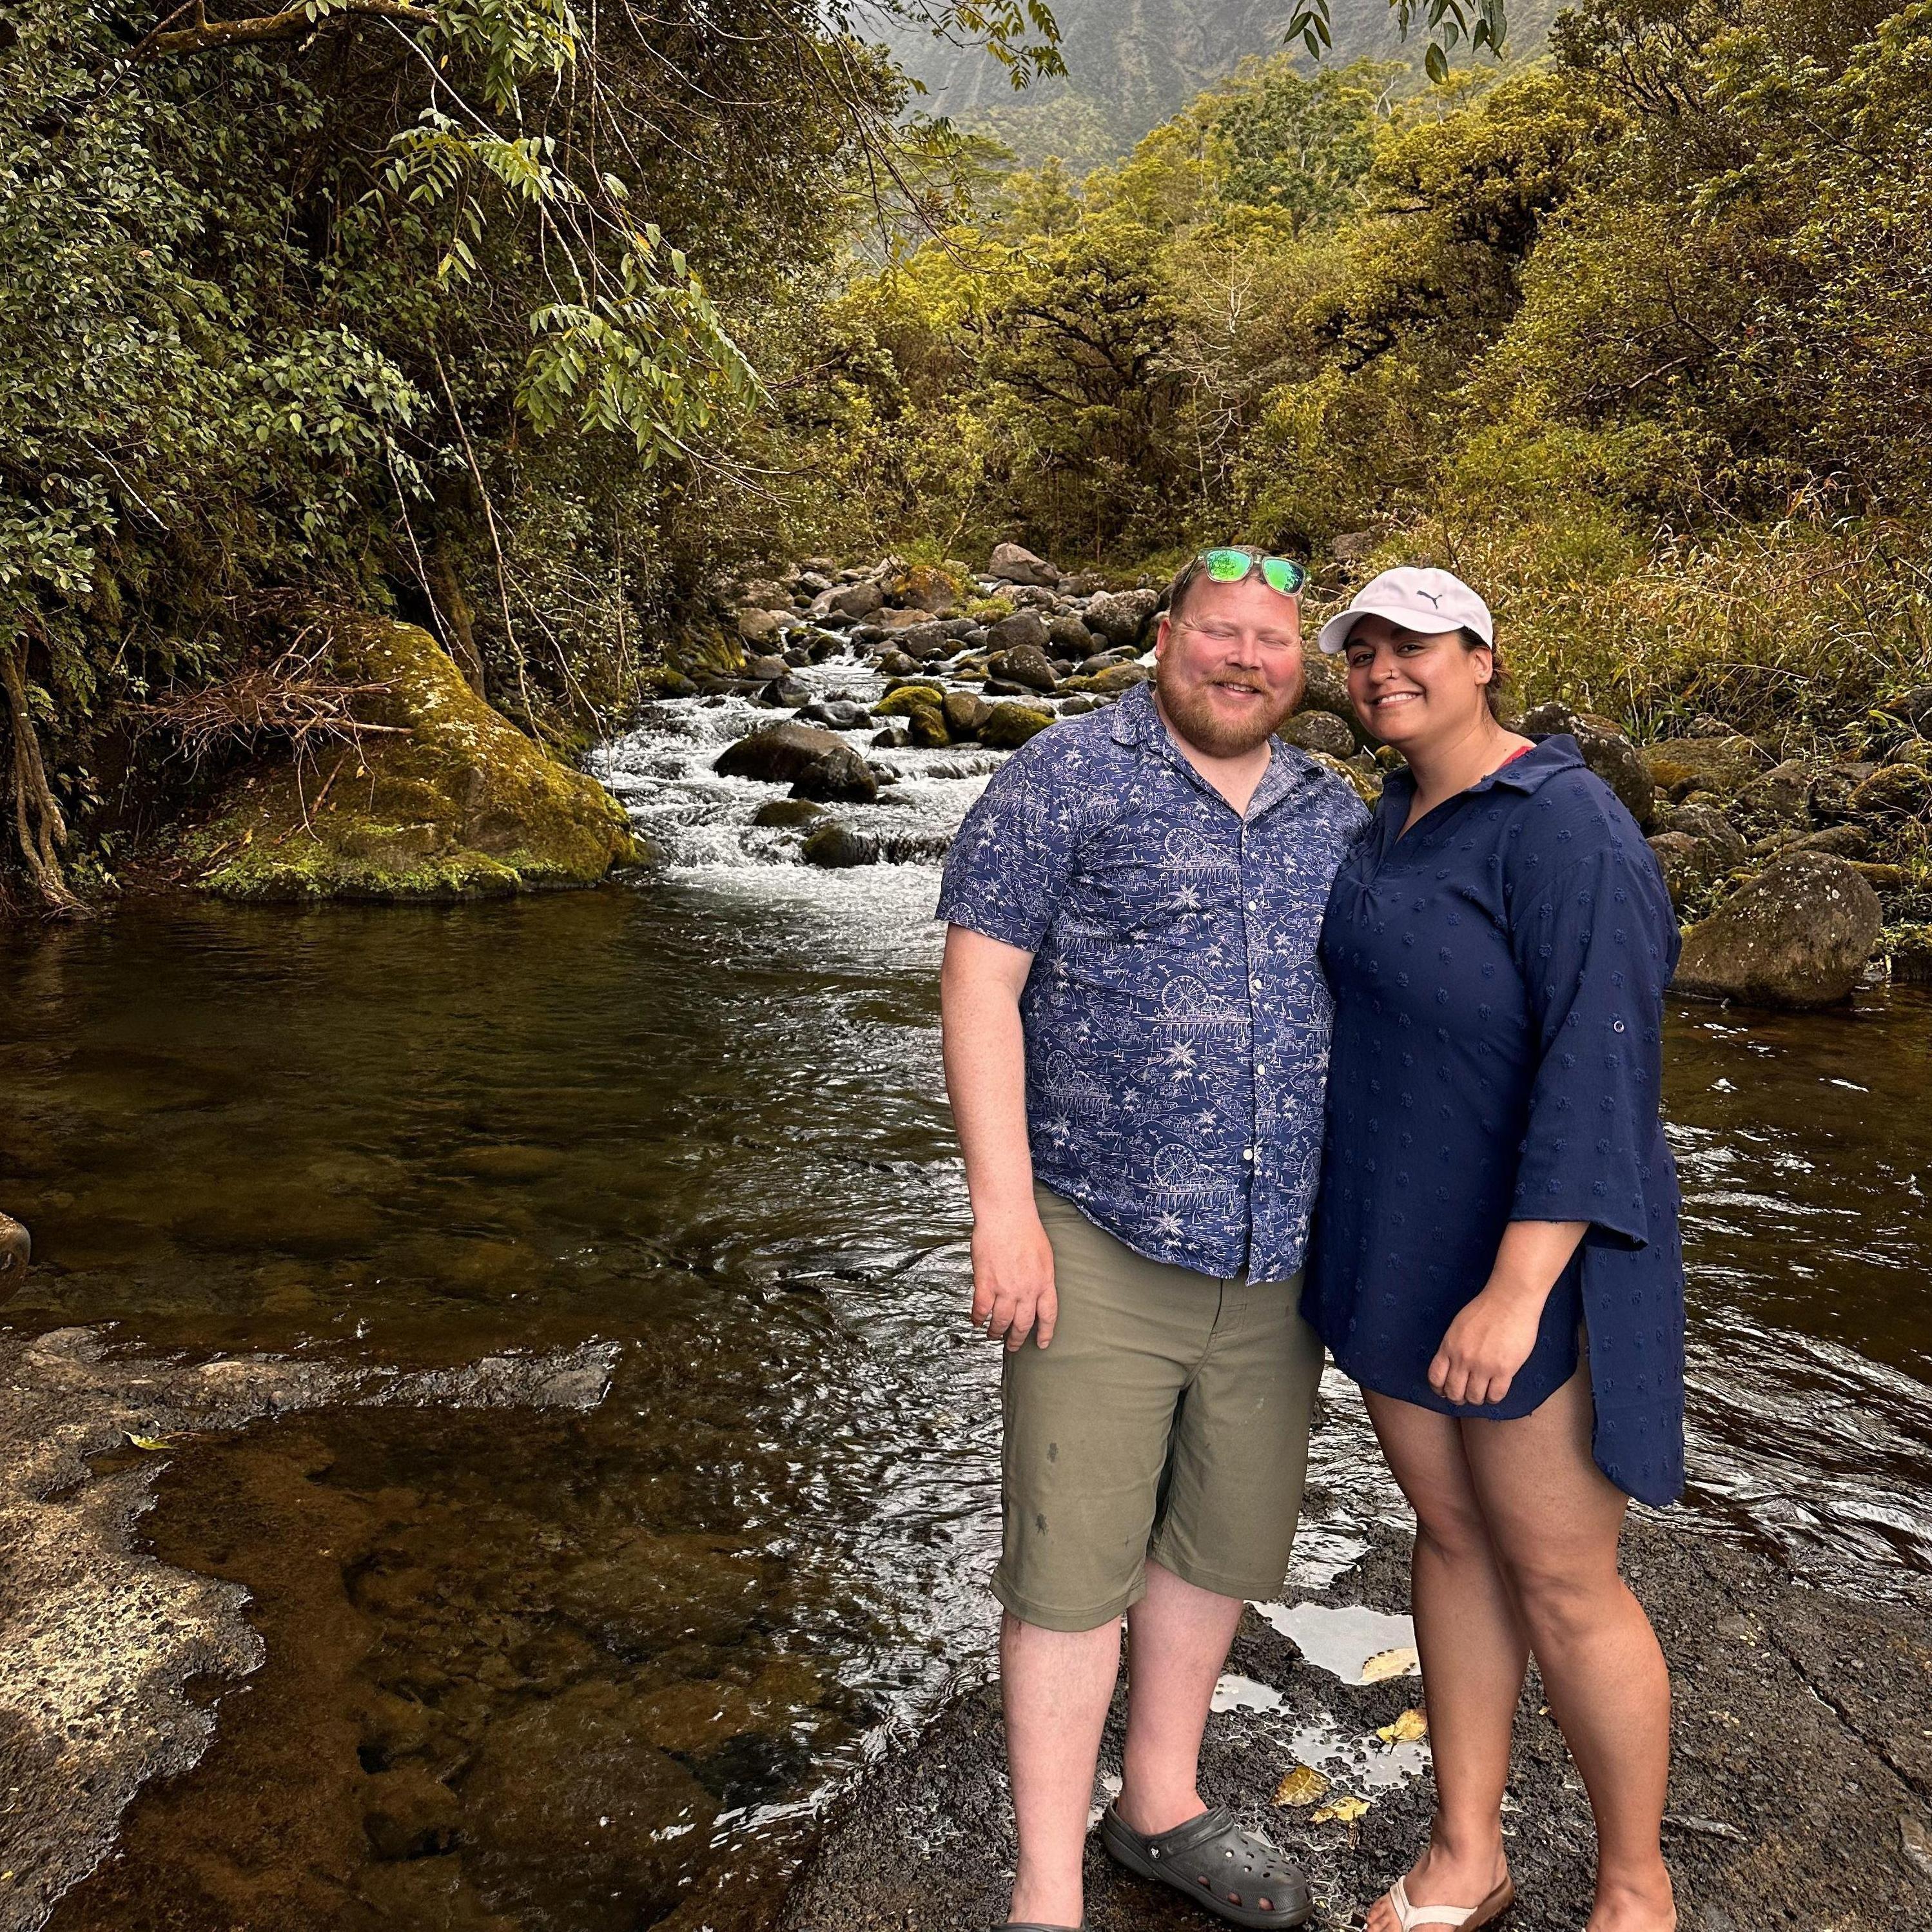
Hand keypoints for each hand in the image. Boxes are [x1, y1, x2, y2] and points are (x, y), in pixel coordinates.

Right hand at [970, 1207, 1057, 1350]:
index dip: (1045, 1333)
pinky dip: (978, 1318)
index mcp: (1044, 1282)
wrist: (1006, 1215)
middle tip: (1013, 1346)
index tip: (1042, 1344)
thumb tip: (1036, 1291)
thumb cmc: (1025, 1228)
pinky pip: (981, 1309)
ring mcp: (1006, 1288)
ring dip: (996, 1332)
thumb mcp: (1044, 1255)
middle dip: (1017, 1339)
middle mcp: (1027, 1290)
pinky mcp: (986, 1282)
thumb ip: (1041, 1276)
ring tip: (992, 1335)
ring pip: (1001, 1321)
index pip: (1048, 1315)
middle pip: (1023, 1323)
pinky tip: (976, 1321)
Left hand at [1428, 1284, 1542, 1406]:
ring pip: (1474, 1397)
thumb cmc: (1485, 1309)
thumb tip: (1451, 1366)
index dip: (1439, 1389)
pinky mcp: (1504, 1369)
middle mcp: (1463, 1358)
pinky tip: (1495, 1391)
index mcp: (1449, 1346)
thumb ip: (1452, 1347)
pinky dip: (1493, 1398)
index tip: (1444, 1391)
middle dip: (1457, 1398)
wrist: (1509, 1300)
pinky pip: (1496, 1395)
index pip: (1435, 1377)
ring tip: (1482, 1393)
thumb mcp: (1458, 1327)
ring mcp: (1483, 1365)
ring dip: (1477, 1399)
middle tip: (1464, 1396)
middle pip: (1453, 1392)